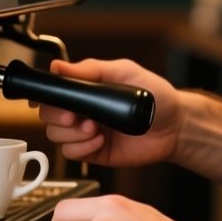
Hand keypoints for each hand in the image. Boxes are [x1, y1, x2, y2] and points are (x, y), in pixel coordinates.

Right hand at [37, 58, 182, 166]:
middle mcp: (83, 111)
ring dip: (70, 133)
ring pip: (56, 136)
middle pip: (48, 116)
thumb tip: (58, 66)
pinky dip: (81, 148)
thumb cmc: (156, 96)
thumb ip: (91, 69)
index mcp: (87, 90)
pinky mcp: (95, 152)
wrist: (176, 126)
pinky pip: (72, 154)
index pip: (54, 93)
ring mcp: (87, 132)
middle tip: (75, 116)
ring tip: (94, 128)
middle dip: (57, 117)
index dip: (45, 97)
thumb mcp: (125, 72)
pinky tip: (98, 141)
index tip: (50, 100)